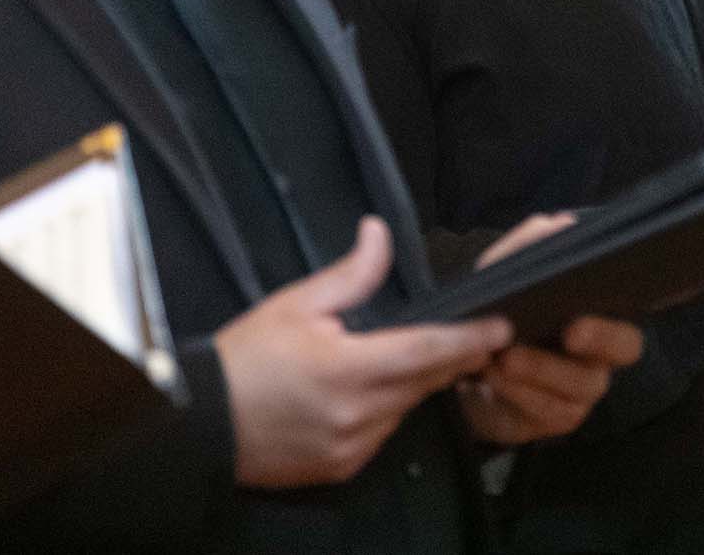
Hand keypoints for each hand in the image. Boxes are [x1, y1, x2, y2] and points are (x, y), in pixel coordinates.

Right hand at [218, 216, 511, 488]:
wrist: (202, 421)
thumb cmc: (246, 360)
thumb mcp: (296, 304)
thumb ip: (351, 274)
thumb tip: (379, 234)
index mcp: (348, 369)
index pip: (427, 351)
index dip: (469, 339)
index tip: (501, 326)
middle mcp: (356, 414)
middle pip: (424, 381)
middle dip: (447, 358)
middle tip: (465, 336)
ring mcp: (351, 446)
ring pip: (405, 409)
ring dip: (410, 385)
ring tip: (390, 360)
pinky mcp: (342, 468)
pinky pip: (382, 435)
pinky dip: (384, 412)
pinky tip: (361, 394)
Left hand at [455, 214, 645, 445]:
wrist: (467, 369)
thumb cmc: (496, 316)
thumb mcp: (500, 276)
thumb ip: (526, 247)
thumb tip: (559, 222)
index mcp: (594, 318)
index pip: (626, 322)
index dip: (611, 322)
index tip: (578, 316)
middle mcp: (598, 358)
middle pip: (620, 352)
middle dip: (594, 342)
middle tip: (563, 334)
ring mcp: (581, 393)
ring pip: (579, 387)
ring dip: (539, 370)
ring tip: (503, 357)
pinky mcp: (557, 419)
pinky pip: (549, 412)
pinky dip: (520, 393)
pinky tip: (495, 378)